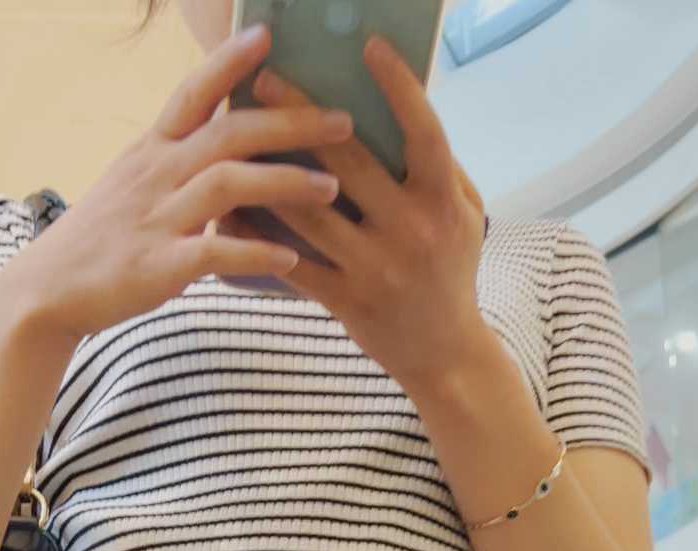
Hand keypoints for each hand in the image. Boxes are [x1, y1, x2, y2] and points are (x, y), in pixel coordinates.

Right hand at [5, 24, 355, 343]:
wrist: (49, 292)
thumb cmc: (101, 240)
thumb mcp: (134, 185)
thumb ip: (177, 164)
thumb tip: (223, 148)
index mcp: (151, 151)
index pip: (193, 92)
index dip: (230, 62)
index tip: (268, 35)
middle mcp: (155, 174)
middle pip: (228, 132)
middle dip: (290, 122)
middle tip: (344, 120)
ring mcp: (156, 219)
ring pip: (227, 184)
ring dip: (285, 182)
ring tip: (331, 188)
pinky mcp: (157, 266)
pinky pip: (214, 255)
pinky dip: (254, 254)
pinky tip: (291, 258)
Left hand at [239, 37, 488, 391]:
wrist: (445, 356)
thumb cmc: (452, 271)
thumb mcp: (466, 215)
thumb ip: (439, 165)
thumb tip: (399, 106)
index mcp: (443, 203)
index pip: (423, 133)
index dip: (399, 88)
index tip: (370, 46)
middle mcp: (410, 233)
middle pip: (349, 164)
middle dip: (302, 117)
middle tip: (265, 78)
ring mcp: (375, 270)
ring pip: (310, 212)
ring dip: (267, 171)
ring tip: (234, 136)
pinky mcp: (346, 301)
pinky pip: (292, 261)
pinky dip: (259, 234)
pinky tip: (231, 207)